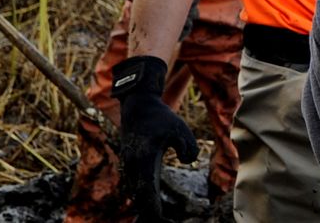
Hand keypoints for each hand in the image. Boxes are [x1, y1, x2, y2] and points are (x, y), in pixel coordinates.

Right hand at [112, 55, 198, 220]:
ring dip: (150, 213)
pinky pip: (139, 193)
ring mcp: (131, 171)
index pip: (147, 196)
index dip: (156, 214)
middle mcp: (134, 170)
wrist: (138, 107)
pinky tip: (156, 215)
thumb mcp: (179, 127)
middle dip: (154, 219)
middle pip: (141, 203)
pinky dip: (147, 205)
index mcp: (142, 163)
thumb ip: (188, 145)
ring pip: (139, 199)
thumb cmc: (160, 117)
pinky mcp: (134, 169)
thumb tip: (187, 160)